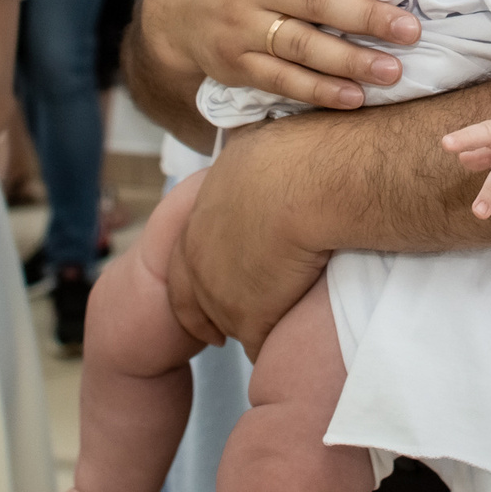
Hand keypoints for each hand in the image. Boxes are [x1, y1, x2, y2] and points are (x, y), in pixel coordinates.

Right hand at [139, 0, 419, 111]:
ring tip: (393, 71)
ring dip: (351, 61)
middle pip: (314, 0)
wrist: (173, 5)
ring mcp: (237, 23)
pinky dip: (319, 91)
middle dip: (367, 18)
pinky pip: (282, 80)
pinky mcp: (234, 62)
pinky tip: (354, 97)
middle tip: (410, 31)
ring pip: (302, 46)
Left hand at [164, 120, 326, 357]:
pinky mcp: (248, 315)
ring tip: (264, 334)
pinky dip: (268, 345)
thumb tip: (262, 146)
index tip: (212, 290)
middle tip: (220, 332)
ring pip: (224, 322)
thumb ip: (249, 161)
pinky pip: (255, 343)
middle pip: (194, 296)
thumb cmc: (294, 153)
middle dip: (209, 313)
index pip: (185, 257)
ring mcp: (220, 287)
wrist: (305, 180)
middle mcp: (198, 252)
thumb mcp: (256, 149)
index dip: (197, 277)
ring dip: (243, 328)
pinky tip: (284, 344)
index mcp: (199, 213)